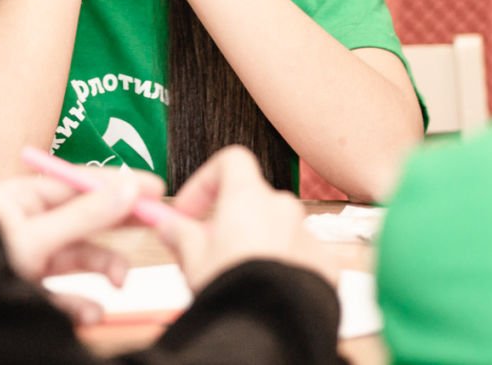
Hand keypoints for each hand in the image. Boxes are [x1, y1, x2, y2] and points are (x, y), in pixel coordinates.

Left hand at [0, 168, 164, 322]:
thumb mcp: (34, 237)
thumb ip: (84, 216)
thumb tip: (128, 189)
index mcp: (22, 198)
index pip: (79, 184)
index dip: (118, 185)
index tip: (154, 188)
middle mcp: (27, 225)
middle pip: (86, 218)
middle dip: (118, 227)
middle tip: (154, 225)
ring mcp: (29, 259)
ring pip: (80, 258)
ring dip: (104, 269)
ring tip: (119, 281)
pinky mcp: (29, 291)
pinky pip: (64, 293)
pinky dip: (81, 303)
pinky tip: (90, 313)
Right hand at [152, 146, 336, 290]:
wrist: (271, 329)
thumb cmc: (233, 291)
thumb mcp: (191, 259)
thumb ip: (178, 232)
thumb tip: (167, 224)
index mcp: (249, 196)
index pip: (230, 162)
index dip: (205, 182)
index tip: (189, 211)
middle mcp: (283, 208)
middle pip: (252, 201)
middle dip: (229, 221)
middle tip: (207, 252)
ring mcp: (307, 234)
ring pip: (276, 229)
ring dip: (256, 244)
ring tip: (235, 277)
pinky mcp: (324, 264)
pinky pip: (299, 255)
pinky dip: (281, 265)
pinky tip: (264, 289)